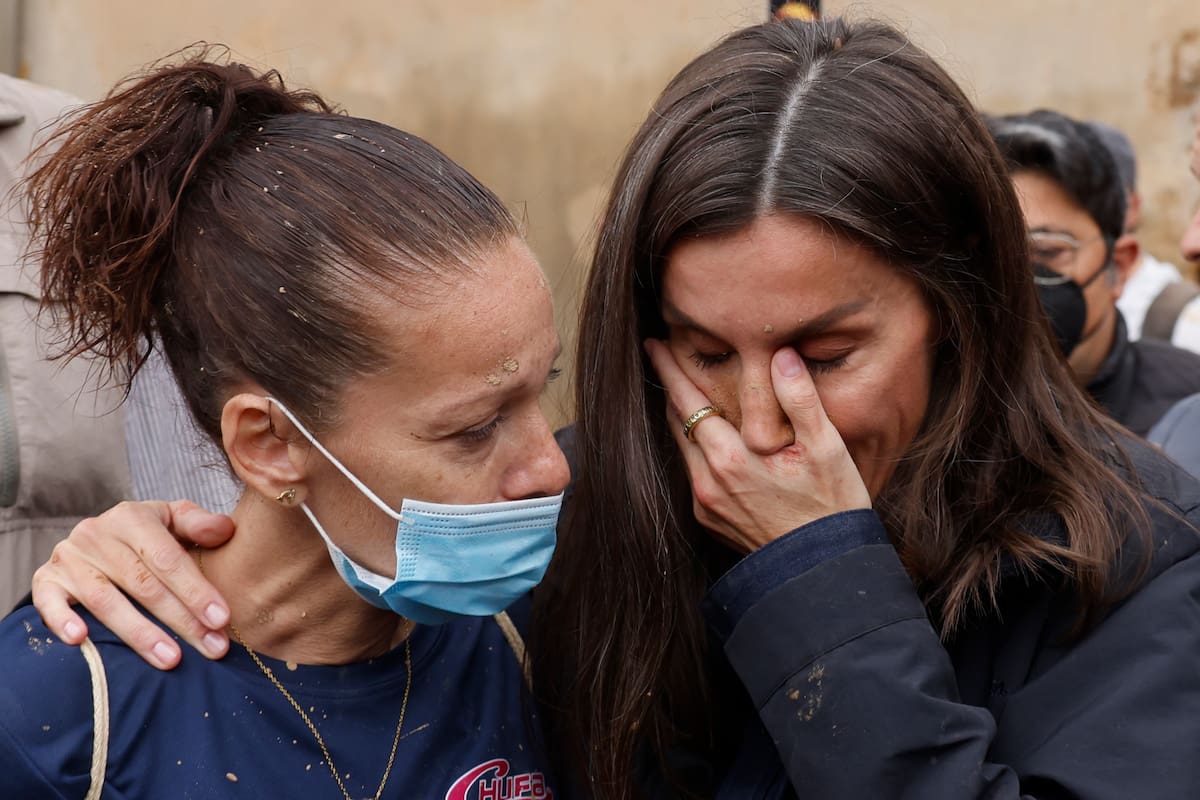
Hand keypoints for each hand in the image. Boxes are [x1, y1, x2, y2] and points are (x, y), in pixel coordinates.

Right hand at [31, 500, 235, 668]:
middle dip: (181, 619)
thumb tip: (225, 530)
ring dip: (139, 633)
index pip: (168, 558)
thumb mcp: (173, 520)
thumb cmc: (147, 535)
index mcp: (132, 517)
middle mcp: (96, 535)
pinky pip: (48, 602)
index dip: (196, 590)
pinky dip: (62, 620)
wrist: (96, 537)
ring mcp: (69, 558)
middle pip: (143, 584)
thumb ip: (199, 524)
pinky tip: (81, 640)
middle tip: (211, 647)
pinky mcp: (46, 579)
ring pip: (105, 600)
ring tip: (171, 659)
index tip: (222, 618)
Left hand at [645, 340, 869, 551]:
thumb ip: (800, 398)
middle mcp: (707, 481)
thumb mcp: (826, 448)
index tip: (654, 345)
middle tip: (663, 356)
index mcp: (730, 458)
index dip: (669, 370)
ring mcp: (705, 503)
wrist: (822, 569)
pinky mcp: (709, 519)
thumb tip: (782, 355)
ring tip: (683, 390)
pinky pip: (693, 473)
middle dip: (670, 387)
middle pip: (677, 422)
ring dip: (682, 418)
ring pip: (683, 448)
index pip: (688, 401)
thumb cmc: (831, 506)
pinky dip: (696, 448)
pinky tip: (708, 437)